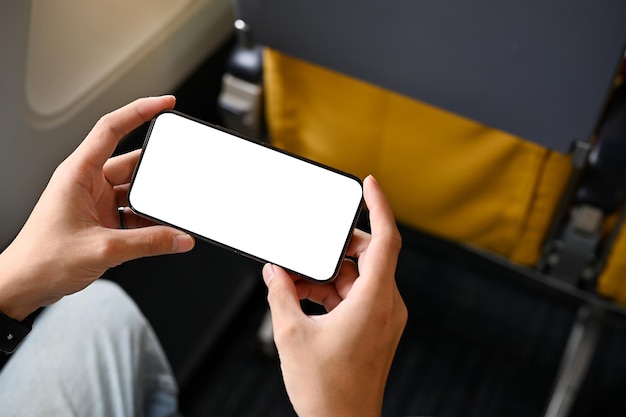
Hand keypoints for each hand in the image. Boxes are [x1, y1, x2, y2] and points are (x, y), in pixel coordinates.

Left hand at [0, 96, 194, 319]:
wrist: (24, 286)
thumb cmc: (42, 260)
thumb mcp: (103, 249)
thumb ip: (148, 243)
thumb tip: (180, 238)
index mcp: (78, 173)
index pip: (111, 128)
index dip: (140, 111)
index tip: (165, 104)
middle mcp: (87, 182)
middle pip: (131, 163)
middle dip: (156, 173)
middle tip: (178, 178)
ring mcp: (95, 201)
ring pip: (134, 191)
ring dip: (152, 203)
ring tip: (169, 214)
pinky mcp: (101, 220)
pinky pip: (132, 213)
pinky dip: (147, 221)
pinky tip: (159, 232)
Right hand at [262, 175, 406, 416]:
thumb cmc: (326, 391)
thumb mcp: (292, 335)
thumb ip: (280, 294)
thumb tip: (273, 272)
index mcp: (374, 301)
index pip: (386, 240)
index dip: (379, 206)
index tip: (369, 184)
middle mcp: (386, 306)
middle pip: (368, 256)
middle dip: (335, 247)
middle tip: (305, 247)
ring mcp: (383, 318)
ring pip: (359, 277)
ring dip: (327, 274)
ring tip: (293, 282)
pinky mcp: (376, 329)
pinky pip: (357, 296)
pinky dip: (332, 291)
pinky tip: (302, 298)